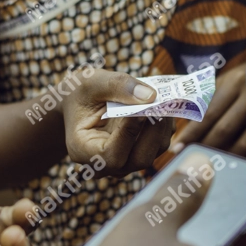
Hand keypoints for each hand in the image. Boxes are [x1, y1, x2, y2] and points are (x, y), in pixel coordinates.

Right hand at [60, 69, 174, 176]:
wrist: (81, 102)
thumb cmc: (81, 93)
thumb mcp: (91, 82)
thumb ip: (116, 85)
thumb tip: (150, 96)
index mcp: (83, 150)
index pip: (111, 155)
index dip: (129, 134)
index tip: (141, 109)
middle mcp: (105, 164)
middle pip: (139, 160)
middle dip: (153, 131)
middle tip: (160, 103)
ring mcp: (124, 162)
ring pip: (154, 152)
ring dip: (162, 126)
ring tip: (162, 99)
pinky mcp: (139, 153)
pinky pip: (159, 144)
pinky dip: (164, 125)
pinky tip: (160, 105)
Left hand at [170, 63, 245, 161]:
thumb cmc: (242, 81)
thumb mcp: (222, 83)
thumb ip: (201, 100)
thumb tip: (175, 123)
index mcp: (236, 81)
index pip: (209, 113)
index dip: (192, 133)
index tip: (176, 148)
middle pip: (226, 130)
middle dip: (205, 148)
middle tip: (190, 162)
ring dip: (225, 158)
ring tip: (209, 169)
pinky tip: (237, 170)